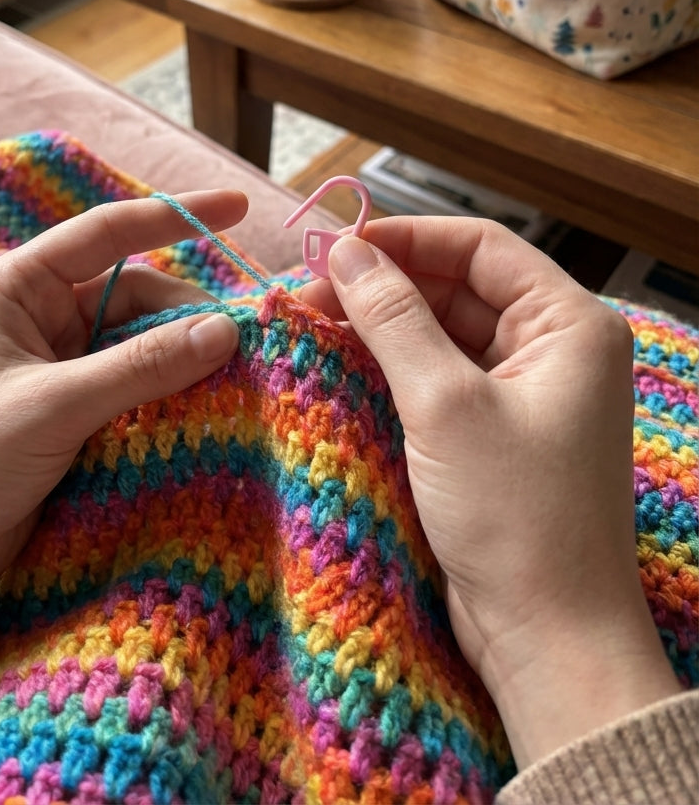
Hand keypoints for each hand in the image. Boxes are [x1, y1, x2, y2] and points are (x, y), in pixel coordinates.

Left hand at [0, 190, 245, 608]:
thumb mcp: (54, 406)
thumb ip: (142, 365)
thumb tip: (226, 328)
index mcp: (17, 289)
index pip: (106, 233)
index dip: (174, 216)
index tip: (237, 206)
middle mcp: (41, 318)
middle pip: (137, 295)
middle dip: (190, 311)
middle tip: (246, 339)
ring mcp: (60, 366)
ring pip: (143, 343)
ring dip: (186, 356)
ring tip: (240, 374)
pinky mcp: (75, 412)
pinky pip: (138, 386)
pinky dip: (173, 391)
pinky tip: (211, 402)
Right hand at [300, 218, 680, 767]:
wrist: (547, 638)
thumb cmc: (516, 515)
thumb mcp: (445, 403)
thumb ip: (392, 317)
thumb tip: (344, 250)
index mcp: (570, 325)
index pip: (481, 247)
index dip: (406, 236)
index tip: (334, 246)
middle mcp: (554, 349)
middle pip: (457, 287)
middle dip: (382, 286)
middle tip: (305, 293)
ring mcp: (523, 393)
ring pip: (440, 333)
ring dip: (378, 328)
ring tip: (307, 324)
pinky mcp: (493, 434)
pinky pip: (436, 379)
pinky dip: (389, 370)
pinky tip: (335, 366)